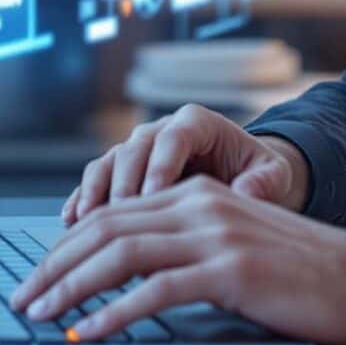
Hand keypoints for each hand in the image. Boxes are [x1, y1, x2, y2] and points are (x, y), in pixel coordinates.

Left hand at [10, 176, 345, 344]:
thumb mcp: (237, 244)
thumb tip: (132, 276)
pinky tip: (90, 331)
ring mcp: (216, 236)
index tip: (39, 276)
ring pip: (121, 253)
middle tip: (24, 298)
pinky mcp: (230, 271)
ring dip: (71, 287)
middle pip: (106, 228)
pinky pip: (155, 290)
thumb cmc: (303, 273)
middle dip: (54, 266)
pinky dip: (114, 313)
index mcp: (200, 194)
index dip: (68, 245)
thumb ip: (189, 247)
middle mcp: (202, 205)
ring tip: (42, 314)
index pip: (114, 213)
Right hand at [61, 103, 305, 225]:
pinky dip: (82, 199)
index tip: (153, 198)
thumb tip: (247, 192)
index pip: (174, 138)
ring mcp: (137, 151)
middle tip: (118, 217)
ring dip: (95, 191)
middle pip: (134, 149)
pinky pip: (96, 181)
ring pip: (108, 163)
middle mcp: (161, 130)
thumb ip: (264, 182)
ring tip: (85, 220)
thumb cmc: (257, 175)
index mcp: (197, 123)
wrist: (242, 177)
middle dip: (124, 184)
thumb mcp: (273, 175)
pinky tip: (71, 221)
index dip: (160, 166)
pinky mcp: (121, 172)